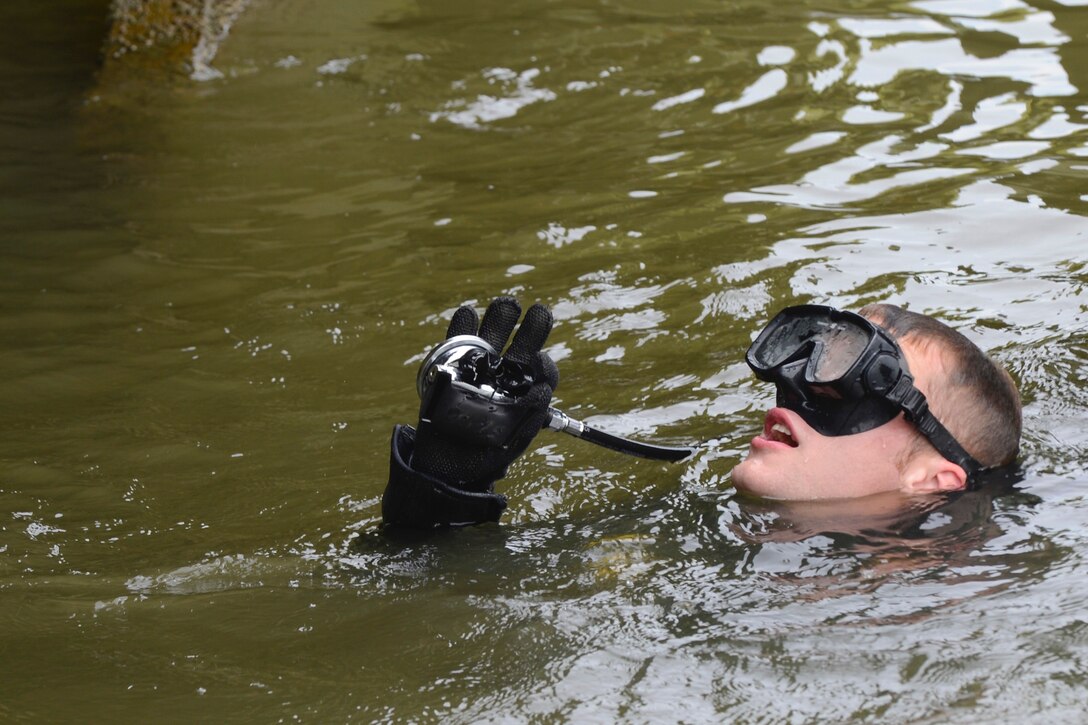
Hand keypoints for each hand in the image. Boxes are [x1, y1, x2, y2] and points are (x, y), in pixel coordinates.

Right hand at [382, 297, 558, 527]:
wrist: (445, 466)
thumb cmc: (484, 455)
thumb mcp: (513, 441)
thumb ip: (530, 416)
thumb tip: (544, 390)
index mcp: (523, 393)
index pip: (541, 372)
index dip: (544, 366)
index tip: (540, 361)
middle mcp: (503, 376)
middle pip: (521, 345)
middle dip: (533, 328)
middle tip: (540, 313)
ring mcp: (478, 369)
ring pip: (491, 337)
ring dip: (500, 319)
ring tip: (508, 306)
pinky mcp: (451, 368)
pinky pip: (456, 342)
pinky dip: (461, 327)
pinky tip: (467, 313)